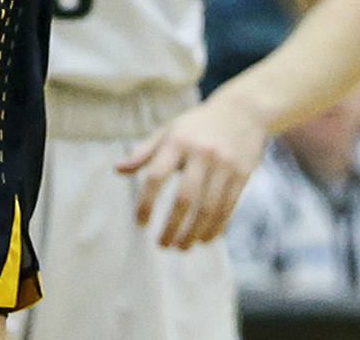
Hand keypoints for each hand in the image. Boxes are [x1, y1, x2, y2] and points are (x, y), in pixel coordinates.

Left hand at [120, 90, 268, 248]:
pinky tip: (204, 239)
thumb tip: (117, 170)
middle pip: (185, 198)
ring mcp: (224, 165)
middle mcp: (201, 153)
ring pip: (208, 209)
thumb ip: (144, 153)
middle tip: (162, 245)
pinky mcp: (241, 175)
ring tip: (181, 247)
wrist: (241, 112)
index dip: (146, 202)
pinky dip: (215, 228)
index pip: (155, 175)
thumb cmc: (196, 126)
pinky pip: (227, 209)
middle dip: (172, 227)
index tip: (140, 223)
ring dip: (194, 234)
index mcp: (178, 141)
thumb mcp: (169, 132)